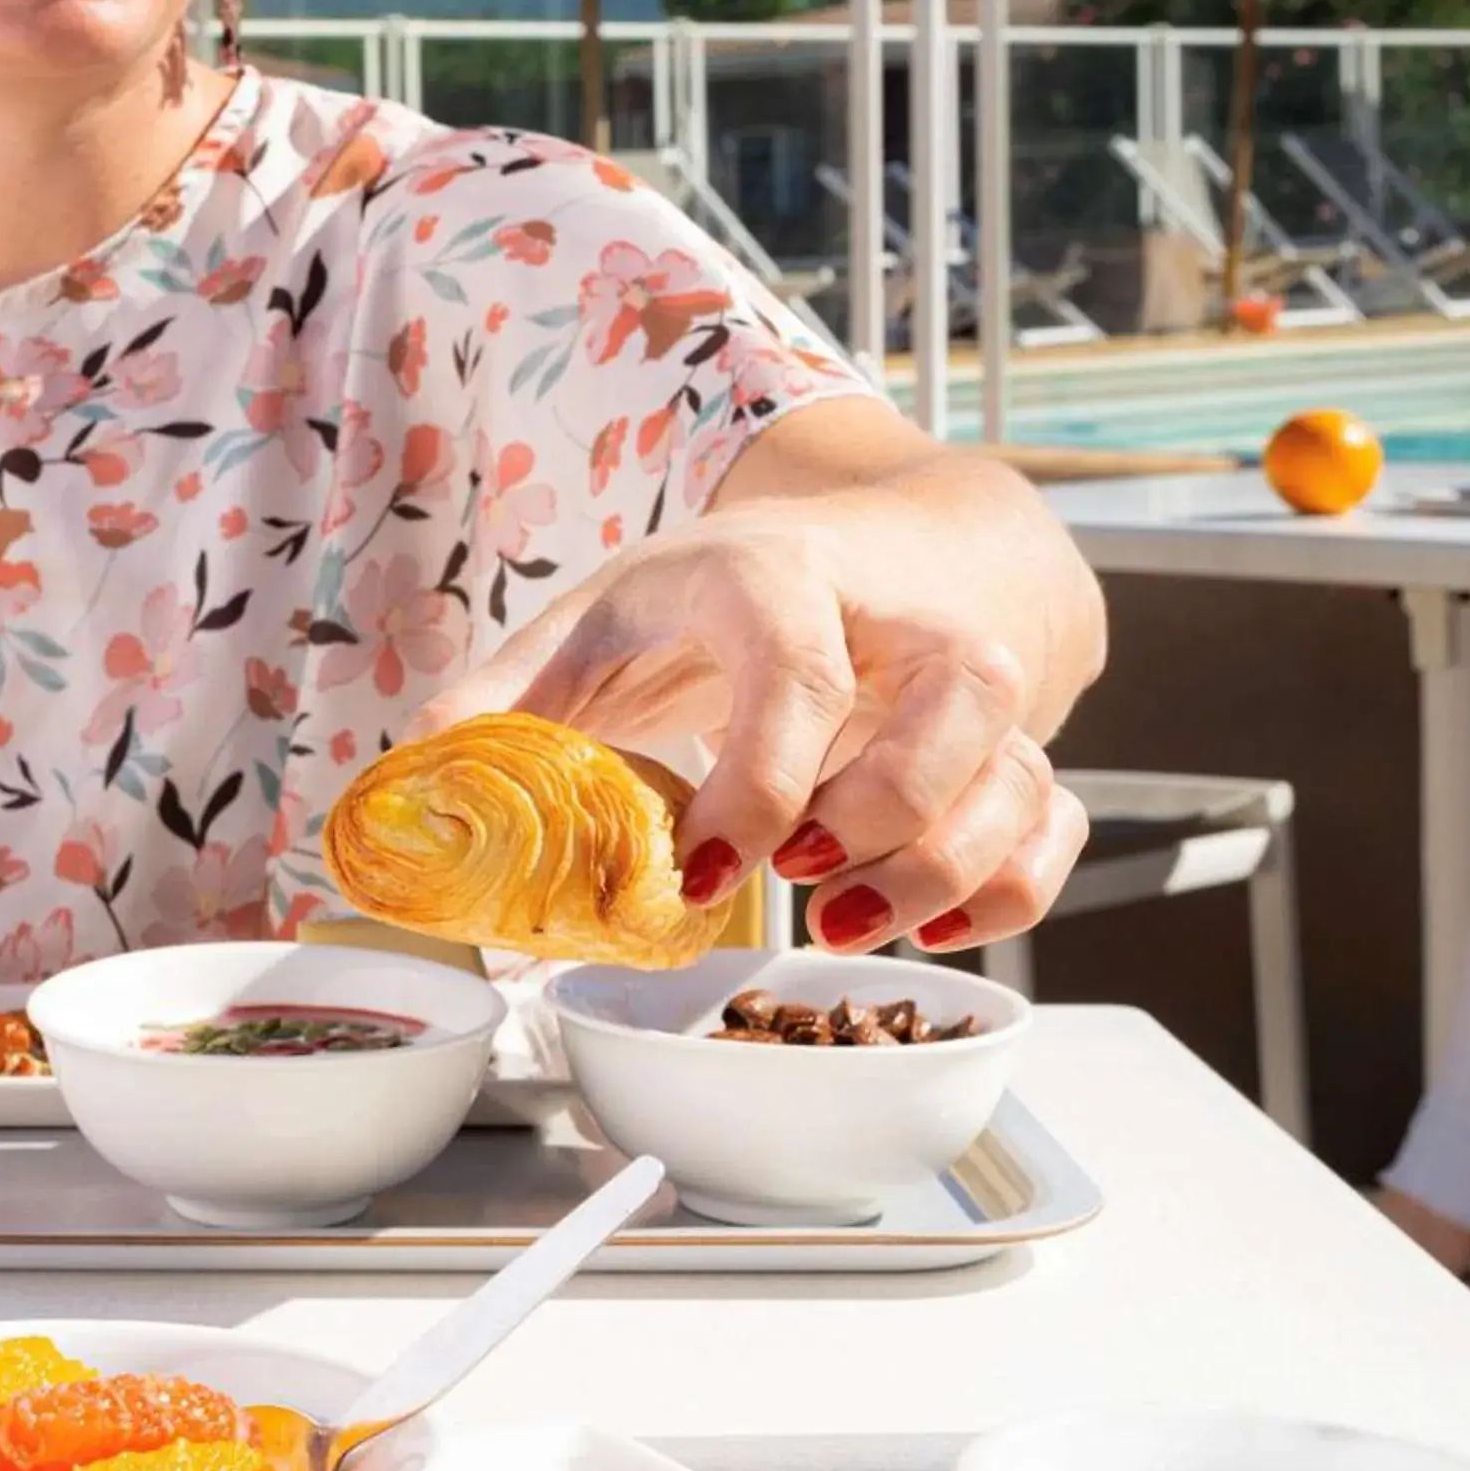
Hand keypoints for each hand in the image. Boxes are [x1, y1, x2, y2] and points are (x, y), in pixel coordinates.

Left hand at [421, 507, 1086, 954]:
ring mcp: (970, 683)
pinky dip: (1013, 887)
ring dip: (949, 867)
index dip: (757, 782)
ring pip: (1019, 763)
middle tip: (806, 886)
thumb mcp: (606, 614)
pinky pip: (1053, 817)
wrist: (871, 540)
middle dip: (889, 811)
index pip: (796, 668)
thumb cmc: (722, 594)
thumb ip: (510, 691)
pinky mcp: (1014, 743)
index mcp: (779, 579)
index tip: (702, 874)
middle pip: (956, 697)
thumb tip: (416, 766)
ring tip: (846, 924)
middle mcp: (900, 620)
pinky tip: (928, 930)